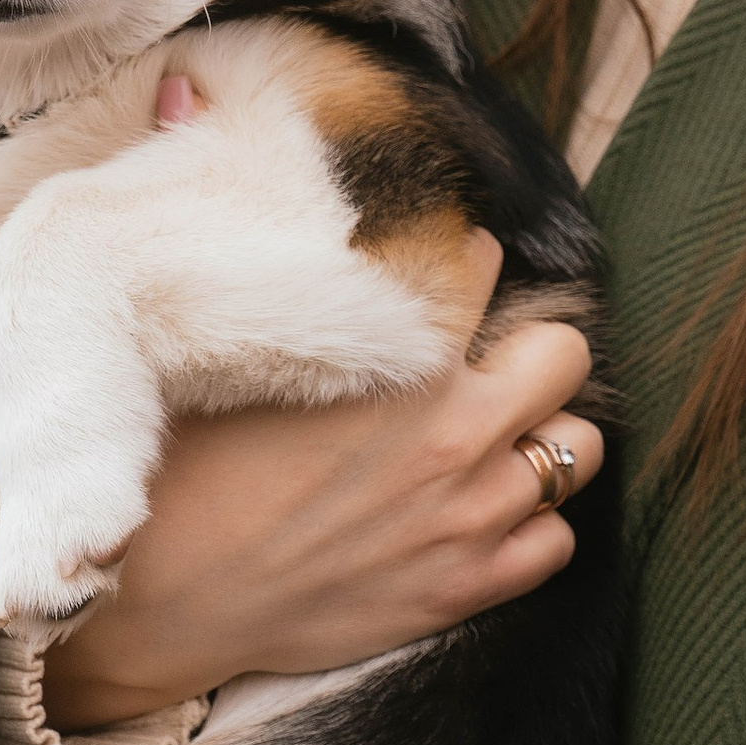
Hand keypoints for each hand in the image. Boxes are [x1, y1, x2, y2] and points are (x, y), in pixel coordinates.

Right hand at [40, 231, 602, 727]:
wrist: (166, 600)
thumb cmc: (186, 468)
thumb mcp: (236, 349)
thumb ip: (292, 274)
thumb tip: (249, 144)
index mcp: (403, 355)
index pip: (483, 266)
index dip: (466, 264)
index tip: (447, 277)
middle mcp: (458, 429)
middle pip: (567, 354)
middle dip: (532, 350)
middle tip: (488, 366)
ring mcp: (472, 513)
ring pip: (579, 450)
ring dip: (542, 438)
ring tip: (494, 443)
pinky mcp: (468, 586)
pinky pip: (558, 541)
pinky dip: (534, 523)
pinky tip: (484, 514)